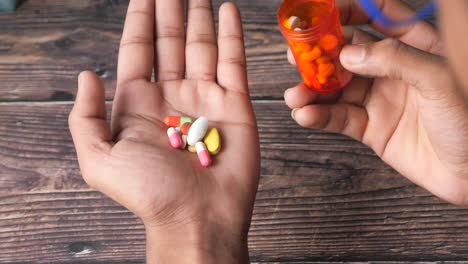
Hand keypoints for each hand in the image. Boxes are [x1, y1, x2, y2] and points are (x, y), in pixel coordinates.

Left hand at [68, 0, 259, 262]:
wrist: (197, 218)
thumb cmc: (149, 194)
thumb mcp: (99, 160)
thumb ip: (86, 117)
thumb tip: (87, 74)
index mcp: (140, 103)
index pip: (138, 48)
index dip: (139, 18)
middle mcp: (172, 95)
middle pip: (170, 41)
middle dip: (170, 10)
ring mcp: (205, 98)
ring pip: (202, 46)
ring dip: (200, 16)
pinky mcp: (235, 105)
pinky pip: (233, 62)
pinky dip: (232, 35)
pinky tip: (228, 11)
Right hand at [285, 0, 467, 204]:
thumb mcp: (439, 80)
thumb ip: (395, 60)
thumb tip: (349, 55)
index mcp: (415, 45)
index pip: (376, 16)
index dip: (347, 11)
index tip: (319, 14)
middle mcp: (393, 69)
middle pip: (348, 52)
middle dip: (319, 53)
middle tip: (295, 55)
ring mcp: (380, 99)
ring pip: (337, 87)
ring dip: (312, 89)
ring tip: (295, 93)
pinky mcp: (372, 128)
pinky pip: (339, 118)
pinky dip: (319, 116)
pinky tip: (305, 114)